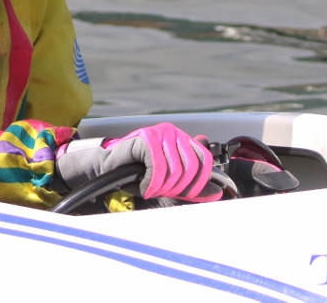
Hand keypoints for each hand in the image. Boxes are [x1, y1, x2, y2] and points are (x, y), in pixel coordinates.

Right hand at [55, 122, 221, 202]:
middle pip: (191, 166)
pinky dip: (152, 183)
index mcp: (183, 140)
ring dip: (162, 187)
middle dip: (177, 187)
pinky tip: (144, 186)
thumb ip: (192, 185)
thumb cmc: (139, 175)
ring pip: (175, 169)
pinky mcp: (146, 138)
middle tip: (162, 192)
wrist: (109, 169)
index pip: (204, 160)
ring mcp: (159, 133)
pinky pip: (158, 167)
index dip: (199, 182)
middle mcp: (173, 132)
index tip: (188, 194)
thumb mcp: (170, 183)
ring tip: (150, 189)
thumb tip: (217, 192)